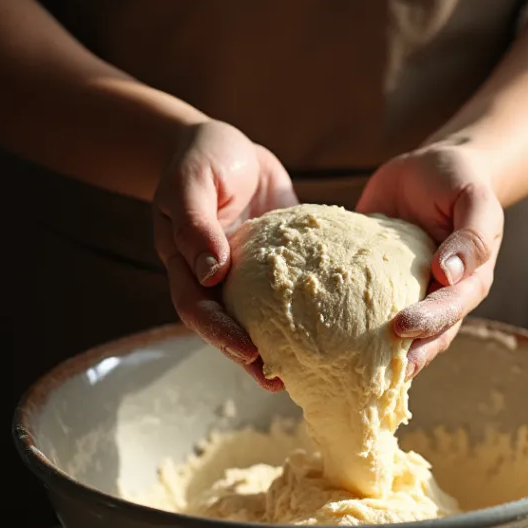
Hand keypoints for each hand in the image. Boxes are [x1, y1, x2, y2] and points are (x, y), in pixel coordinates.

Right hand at [153, 120, 295, 389]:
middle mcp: (216, 280)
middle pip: (229, 328)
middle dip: (252, 357)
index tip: (247, 351)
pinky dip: (311, 310)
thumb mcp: (190, 184)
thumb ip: (196, 224)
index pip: (199, 310)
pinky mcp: (279, 265)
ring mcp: (249, 276)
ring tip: (311, 371)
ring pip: (262, 319)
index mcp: (187, 266)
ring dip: (282, 346)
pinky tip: (339, 325)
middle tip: (281, 382)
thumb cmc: (200, 159)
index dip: (220, 335)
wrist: (228, 146)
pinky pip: (295, 290)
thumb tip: (212, 272)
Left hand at [357, 143, 502, 377]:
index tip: (402, 328)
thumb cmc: (458, 182)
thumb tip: (449, 273)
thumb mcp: (474, 200)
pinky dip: (343, 319)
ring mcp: (405, 294)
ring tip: (342, 370)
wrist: (429, 168)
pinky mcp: (375, 284)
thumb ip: (472, 235)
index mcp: (467, 284)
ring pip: (390, 333)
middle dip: (398, 353)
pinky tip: (315, 332)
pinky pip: (361, 305)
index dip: (428, 322)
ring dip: (370, 352)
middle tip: (368, 366)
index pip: (450, 311)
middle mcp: (436, 297)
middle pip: (422, 337)